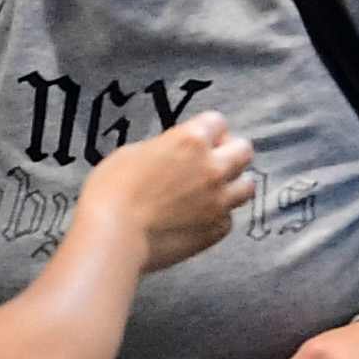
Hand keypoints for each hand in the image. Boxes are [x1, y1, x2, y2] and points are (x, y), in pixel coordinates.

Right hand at [75, 112, 258, 267]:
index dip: (208, 130)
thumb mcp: (134, 153)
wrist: (113, 236)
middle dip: (231, 153)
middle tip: (213, 162)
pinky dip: (218, 218)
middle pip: (244, 150)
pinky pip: (228, 220)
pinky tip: (199, 219)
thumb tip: (172, 156)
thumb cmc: (111, 191)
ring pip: (247, 186)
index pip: (218, 122)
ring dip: (234, 185)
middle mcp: (212, 168)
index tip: (200, 139)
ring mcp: (218, 201)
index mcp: (191, 141)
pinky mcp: (215, 231)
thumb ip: (165, 149)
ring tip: (213, 192)